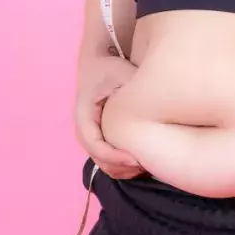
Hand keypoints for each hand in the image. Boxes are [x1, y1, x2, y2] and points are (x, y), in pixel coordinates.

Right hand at [74, 52, 143, 178]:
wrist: (97, 64)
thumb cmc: (110, 69)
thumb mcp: (123, 75)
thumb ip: (136, 93)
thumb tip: (152, 114)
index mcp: (84, 113)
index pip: (95, 144)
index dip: (114, 157)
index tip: (136, 160)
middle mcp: (82, 127)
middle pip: (97, 158)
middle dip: (120, 167)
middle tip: (145, 166)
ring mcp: (87, 134)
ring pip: (101, 162)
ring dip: (121, 169)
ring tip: (144, 166)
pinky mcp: (95, 137)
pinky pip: (104, 159)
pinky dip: (120, 166)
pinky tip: (139, 163)